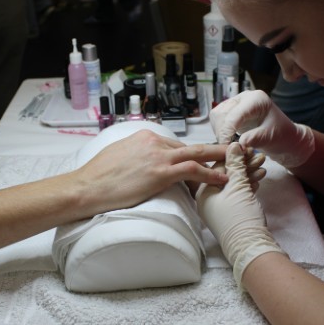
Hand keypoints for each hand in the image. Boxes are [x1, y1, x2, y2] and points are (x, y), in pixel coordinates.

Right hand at [75, 130, 228, 212]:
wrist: (87, 187)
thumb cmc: (97, 177)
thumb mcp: (117, 157)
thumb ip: (134, 156)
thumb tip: (140, 164)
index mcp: (143, 137)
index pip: (174, 145)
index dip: (190, 155)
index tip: (203, 160)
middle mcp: (153, 142)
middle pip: (189, 147)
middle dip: (213, 149)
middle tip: (231, 151)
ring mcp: (158, 156)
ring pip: (197, 154)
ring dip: (219, 158)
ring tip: (236, 162)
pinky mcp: (160, 172)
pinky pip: (193, 170)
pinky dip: (211, 173)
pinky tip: (223, 178)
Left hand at [196, 143, 286, 289]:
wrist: (251, 247)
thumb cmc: (240, 217)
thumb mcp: (238, 187)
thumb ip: (235, 164)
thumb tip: (232, 145)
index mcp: (203, 193)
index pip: (215, 167)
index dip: (233, 156)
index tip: (247, 149)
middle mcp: (208, 200)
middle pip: (225, 175)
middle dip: (243, 165)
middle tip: (258, 156)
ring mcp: (219, 208)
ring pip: (234, 185)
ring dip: (248, 174)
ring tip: (263, 166)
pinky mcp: (231, 214)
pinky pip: (238, 195)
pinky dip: (248, 186)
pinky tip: (259, 179)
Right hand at [210, 90, 314, 168]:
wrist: (285, 137)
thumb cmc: (281, 135)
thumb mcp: (271, 137)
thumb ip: (255, 138)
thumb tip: (239, 143)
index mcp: (256, 99)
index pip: (234, 114)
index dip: (227, 131)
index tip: (226, 146)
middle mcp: (244, 97)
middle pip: (222, 113)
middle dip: (222, 132)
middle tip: (227, 149)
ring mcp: (237, 103)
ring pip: (217, 116)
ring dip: (218, 131)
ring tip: (228, 145)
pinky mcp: (232, 111)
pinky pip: (218, 120)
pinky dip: (219, 131)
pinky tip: (228, 140)